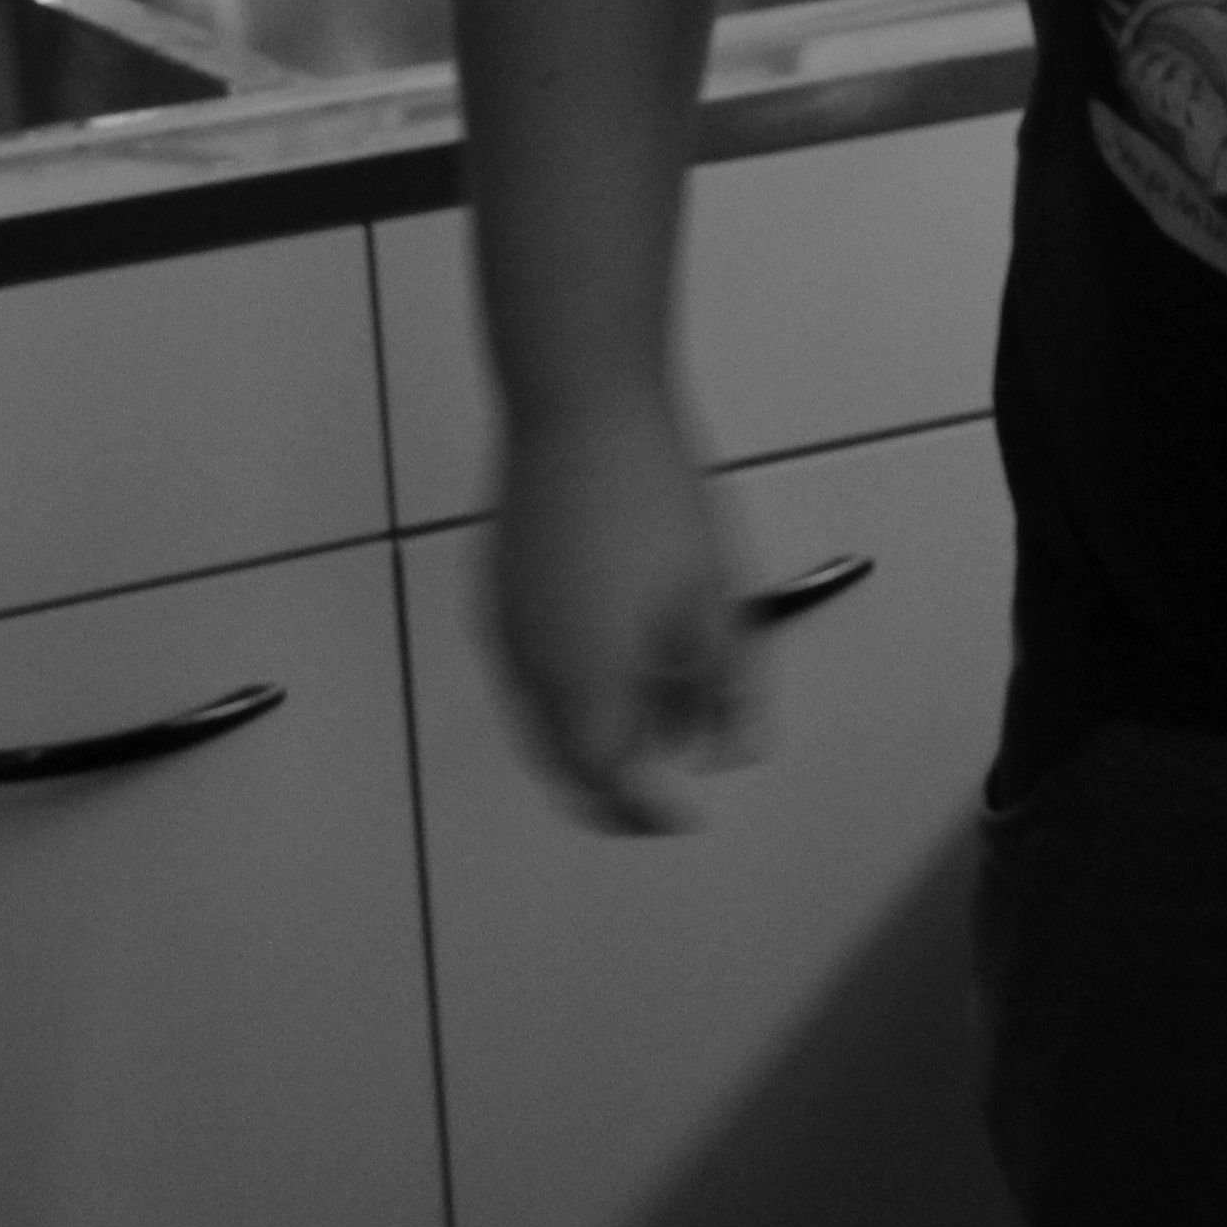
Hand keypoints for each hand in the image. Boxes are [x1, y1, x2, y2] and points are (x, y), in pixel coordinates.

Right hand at [486, 407, 753, 833]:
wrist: (580, 406)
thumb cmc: (658, 503)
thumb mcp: (715, 601)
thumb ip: (724, 688)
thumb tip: (729, 755)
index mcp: (582, 681)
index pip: (605, 780)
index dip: (644, 812)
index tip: (682, 820)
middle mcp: (527, 668)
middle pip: (561, 759)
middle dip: (610, 787)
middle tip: (660, 795)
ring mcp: (503, 628)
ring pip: (540, 717)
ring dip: (590, 736)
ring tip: (657, 719)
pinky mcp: (497, 590)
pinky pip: (530, 670)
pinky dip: (570, 691)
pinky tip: (618, 660)